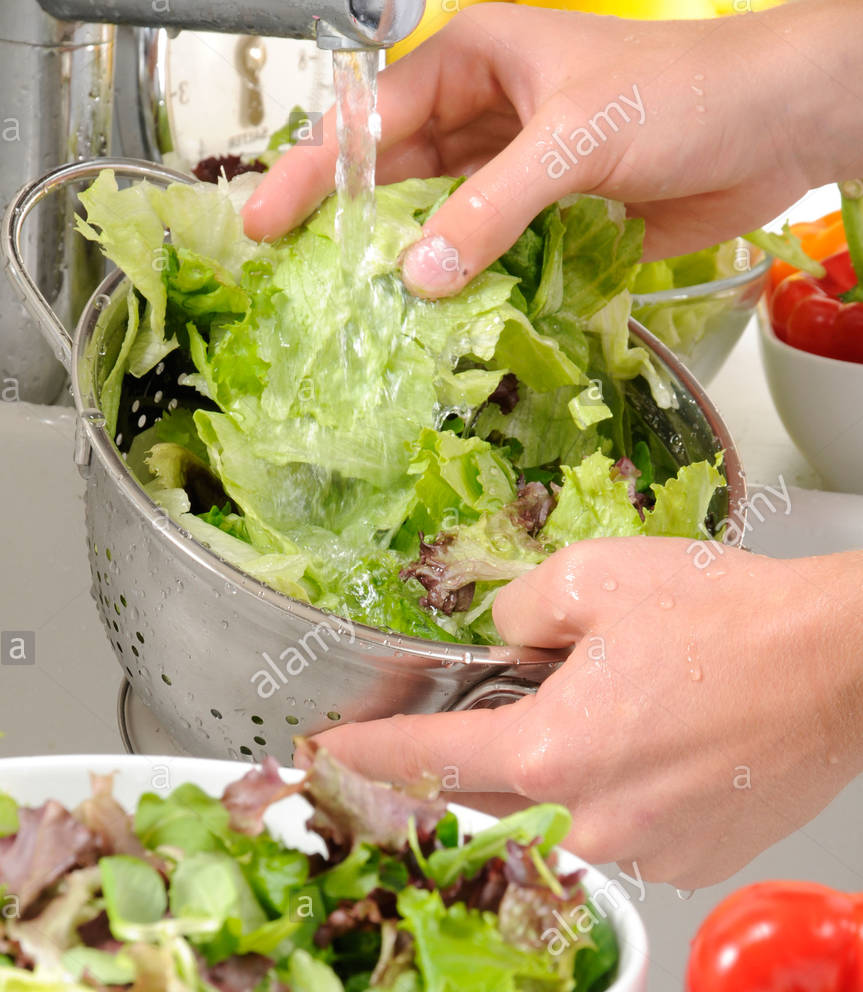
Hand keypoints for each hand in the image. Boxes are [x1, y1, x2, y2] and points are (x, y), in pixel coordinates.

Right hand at [244, 0, 858, 295]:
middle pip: (393, 173)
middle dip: (346, 224)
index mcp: (475, 57)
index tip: (266, 219)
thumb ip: (492, 208)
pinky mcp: (549, 220)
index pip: (372, 115)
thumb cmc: (684, 91)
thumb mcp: (573, 139)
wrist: (772, 128)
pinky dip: (466, 288)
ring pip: (438, 220)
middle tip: (294, 277)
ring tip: (352, 312)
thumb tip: (423, 278)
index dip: (315, 167)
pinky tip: (434, 322)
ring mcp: (516, 170)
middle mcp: (486, 111)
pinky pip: (490, 256)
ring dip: (405, 264)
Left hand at [313, 538, 862, 888]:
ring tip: (612, 717)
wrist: (839, 668)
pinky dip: (613, 801)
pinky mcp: (685, 865)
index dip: (355, 756)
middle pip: (476, 802)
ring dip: (552, 779)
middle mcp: (587, 823)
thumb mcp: (595, 576)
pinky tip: (653, 752)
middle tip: (492, 712)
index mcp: (548, 754)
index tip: (319, 756)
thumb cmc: (737, 623)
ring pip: (552, 823)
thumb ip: (515, 608)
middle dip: (463, 760)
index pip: (415, 764)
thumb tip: (496, 634)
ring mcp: (640, 854)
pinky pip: (617, 838)